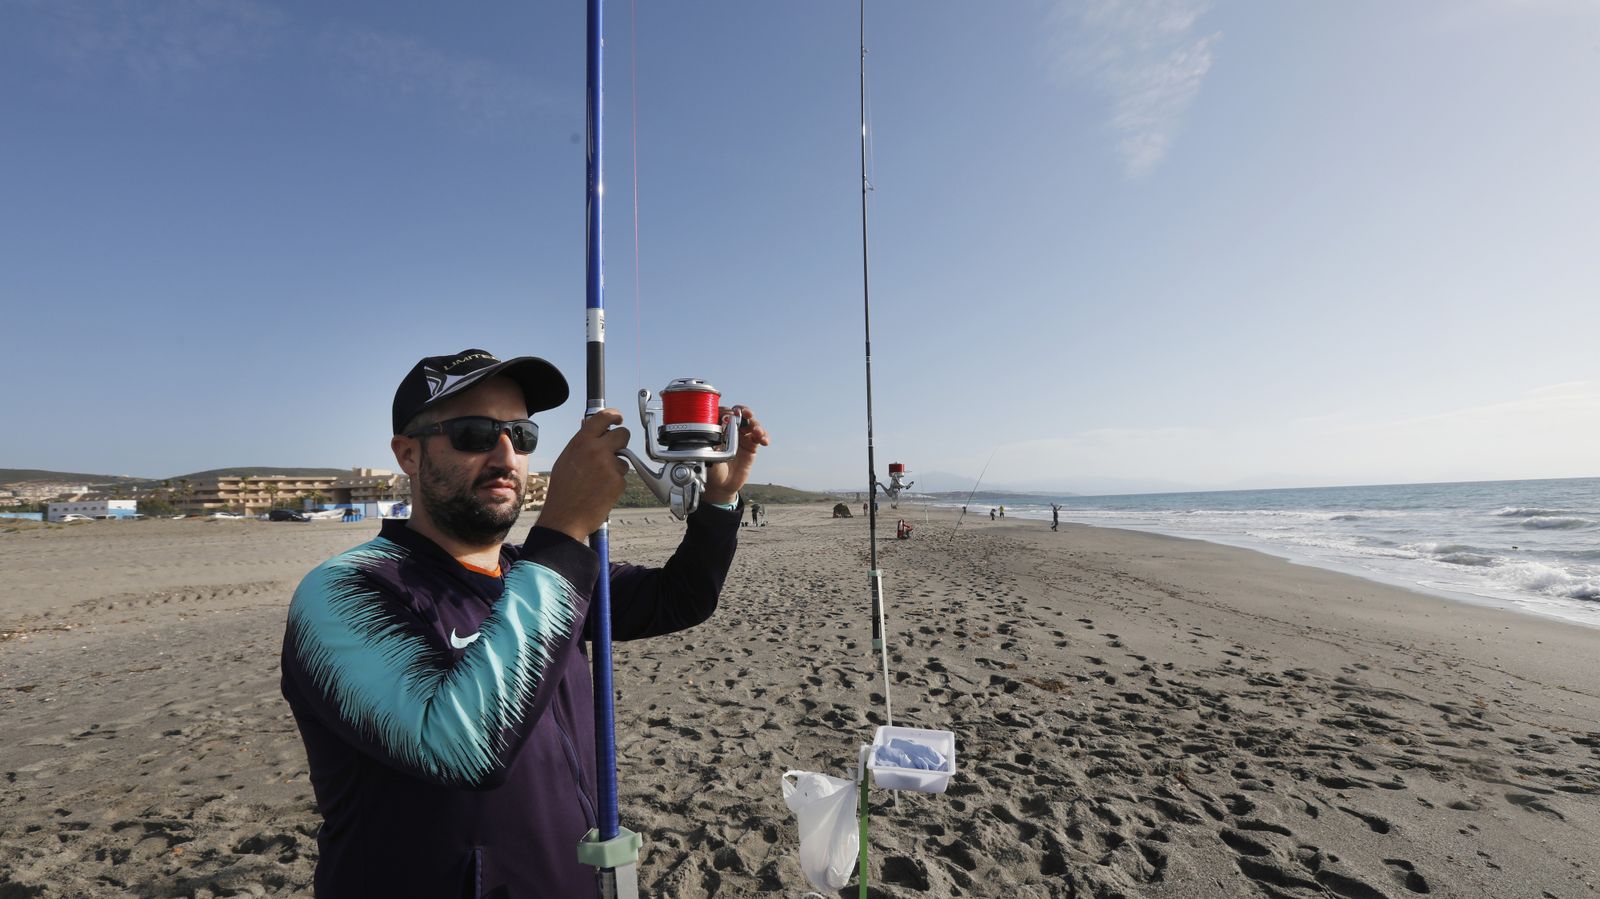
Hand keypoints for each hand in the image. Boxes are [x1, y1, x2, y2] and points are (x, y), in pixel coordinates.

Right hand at [537, 409, 629, 541]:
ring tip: (597, 482)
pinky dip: (615, 484)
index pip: (602, 417)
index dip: (614, 415)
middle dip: (621, 442)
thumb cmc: (563, 491)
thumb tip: (591, 430)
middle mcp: (596, 450)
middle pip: (623, 434)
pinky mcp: (618, 481)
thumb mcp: (566, 460)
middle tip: (614, 451)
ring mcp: (609, 465)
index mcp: (581, 442)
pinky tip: (601, 492)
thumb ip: (581, 445)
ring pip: (623, 460)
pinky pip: (622, 477)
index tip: (618, 417)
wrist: (565, 518)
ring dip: (615, 468)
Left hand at [702, 405, 769, 505]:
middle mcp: (729, 429)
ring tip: (758, 432)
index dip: (727, 411)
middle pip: (739, 413)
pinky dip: (764, 436)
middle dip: (744, 411)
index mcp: (716, 428)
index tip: (729, 416)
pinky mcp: (751, 445)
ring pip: (751, 423)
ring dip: (756, 424)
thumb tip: (717, 432)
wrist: (721, 485)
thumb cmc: (711, 469)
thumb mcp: (707, 456)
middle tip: (747, 414)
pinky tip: (764, 441)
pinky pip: (759, 436)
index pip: (722, 412)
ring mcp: (741, 436)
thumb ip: (712, 443)